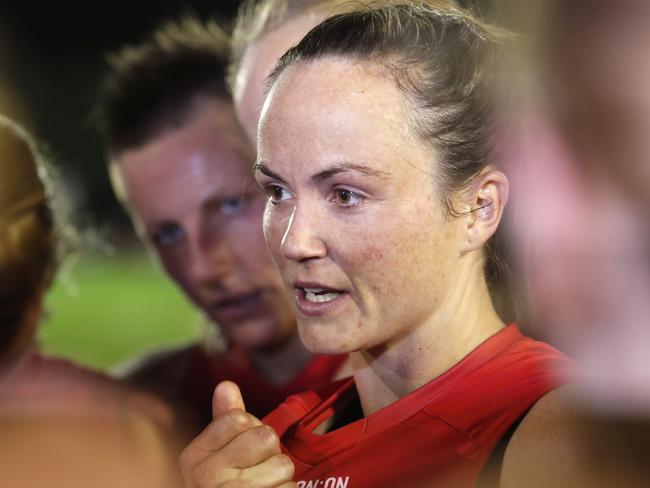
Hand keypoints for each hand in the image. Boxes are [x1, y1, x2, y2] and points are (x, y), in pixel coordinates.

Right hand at [180, 381, 294, 486]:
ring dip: (280, 480)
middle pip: (265, 437)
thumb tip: (226, 385)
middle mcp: (206, 477)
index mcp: (194, 457)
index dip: (249, 431)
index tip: (239, 454)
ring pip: (283, 465)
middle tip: (254, 474)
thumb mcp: (217, 456)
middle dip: (268, 454)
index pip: (239, 418)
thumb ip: (224, 421)